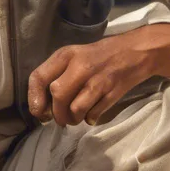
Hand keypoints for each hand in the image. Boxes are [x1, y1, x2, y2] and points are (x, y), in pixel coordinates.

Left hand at [28, 24, 169, 126]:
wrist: (135, 51)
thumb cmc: (100, 56)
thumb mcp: (74, 57)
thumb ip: (57, 75)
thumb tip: (43, 106)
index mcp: (66, 55)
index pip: (39, 77)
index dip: (34, 99)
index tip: (39, 112)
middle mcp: (80, 65)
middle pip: (57, 95)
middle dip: (56, 113)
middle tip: (60, 119)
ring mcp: (97, 79)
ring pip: (75, 108)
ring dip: (72, 119)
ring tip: (76, 117)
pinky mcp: (112, 92)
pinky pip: (93, 114)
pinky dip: (90, 119)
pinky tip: (92, 114)